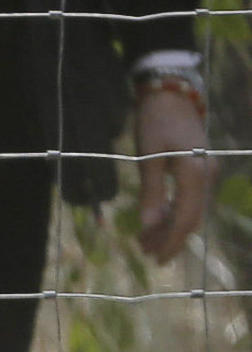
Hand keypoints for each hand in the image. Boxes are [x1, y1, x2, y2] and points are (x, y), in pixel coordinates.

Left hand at [134, 85, 213, 264]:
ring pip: (190, 210)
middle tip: (144, 252)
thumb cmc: (155, 121)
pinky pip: (189, 198)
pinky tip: (157, 222)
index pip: (185, 217)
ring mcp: (206, 172)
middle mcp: (207, 175)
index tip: (155, 259)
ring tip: (145, 241)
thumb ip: (151, 192)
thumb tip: (148, 226)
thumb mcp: (148, 157)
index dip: (171, 241)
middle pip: (190, 217)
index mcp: (196, 173)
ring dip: (169, 227)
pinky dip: (173, 212)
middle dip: (168, 237)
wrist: (171, 93)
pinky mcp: (200, 169)